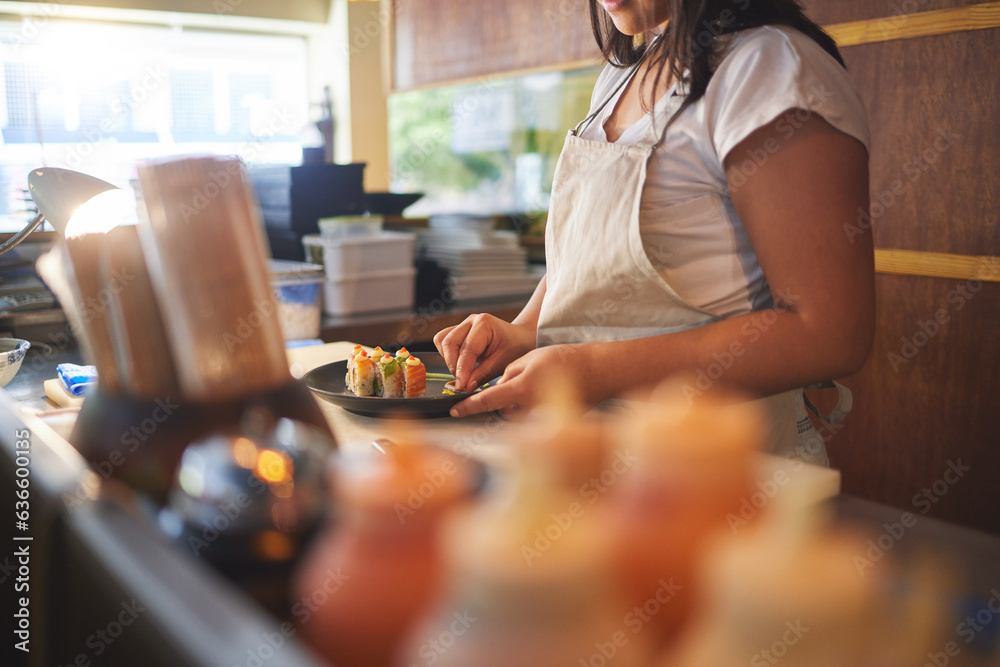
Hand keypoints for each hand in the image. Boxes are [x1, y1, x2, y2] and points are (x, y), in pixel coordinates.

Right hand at [433, 314, 535, 391]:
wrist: (521, 339)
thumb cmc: (516, 348)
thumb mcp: (503, 363)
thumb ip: (482, 375)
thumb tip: (464, 386)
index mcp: (484, 323)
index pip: (466, 349)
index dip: (462, 370)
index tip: (460, 386)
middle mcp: (471, 321)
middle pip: (449, 342)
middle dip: (453, 365)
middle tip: (462, 382)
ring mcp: (464, 325)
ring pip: (442, 341)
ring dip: (449, 359)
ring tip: (463, 373)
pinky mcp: (459, 331)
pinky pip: (444, 342)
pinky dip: (448, 355)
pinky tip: (461, 365)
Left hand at [449, 343, 597, 417]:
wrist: (596, 371)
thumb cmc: (565, 360)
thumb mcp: (530, 358)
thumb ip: (509, 374)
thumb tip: (498, 389)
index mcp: (522, 389)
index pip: (487, 401)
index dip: (468, 406)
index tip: (454, 410)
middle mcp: (530, 407)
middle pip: (502, 409)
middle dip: (505, 399)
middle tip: (522, 382)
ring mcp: (541, 418)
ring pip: (516, 414)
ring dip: (518, 404)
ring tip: (537, 387)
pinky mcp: (551, 424)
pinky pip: (531, 418)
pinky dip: (532, 408)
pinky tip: (545, 396)